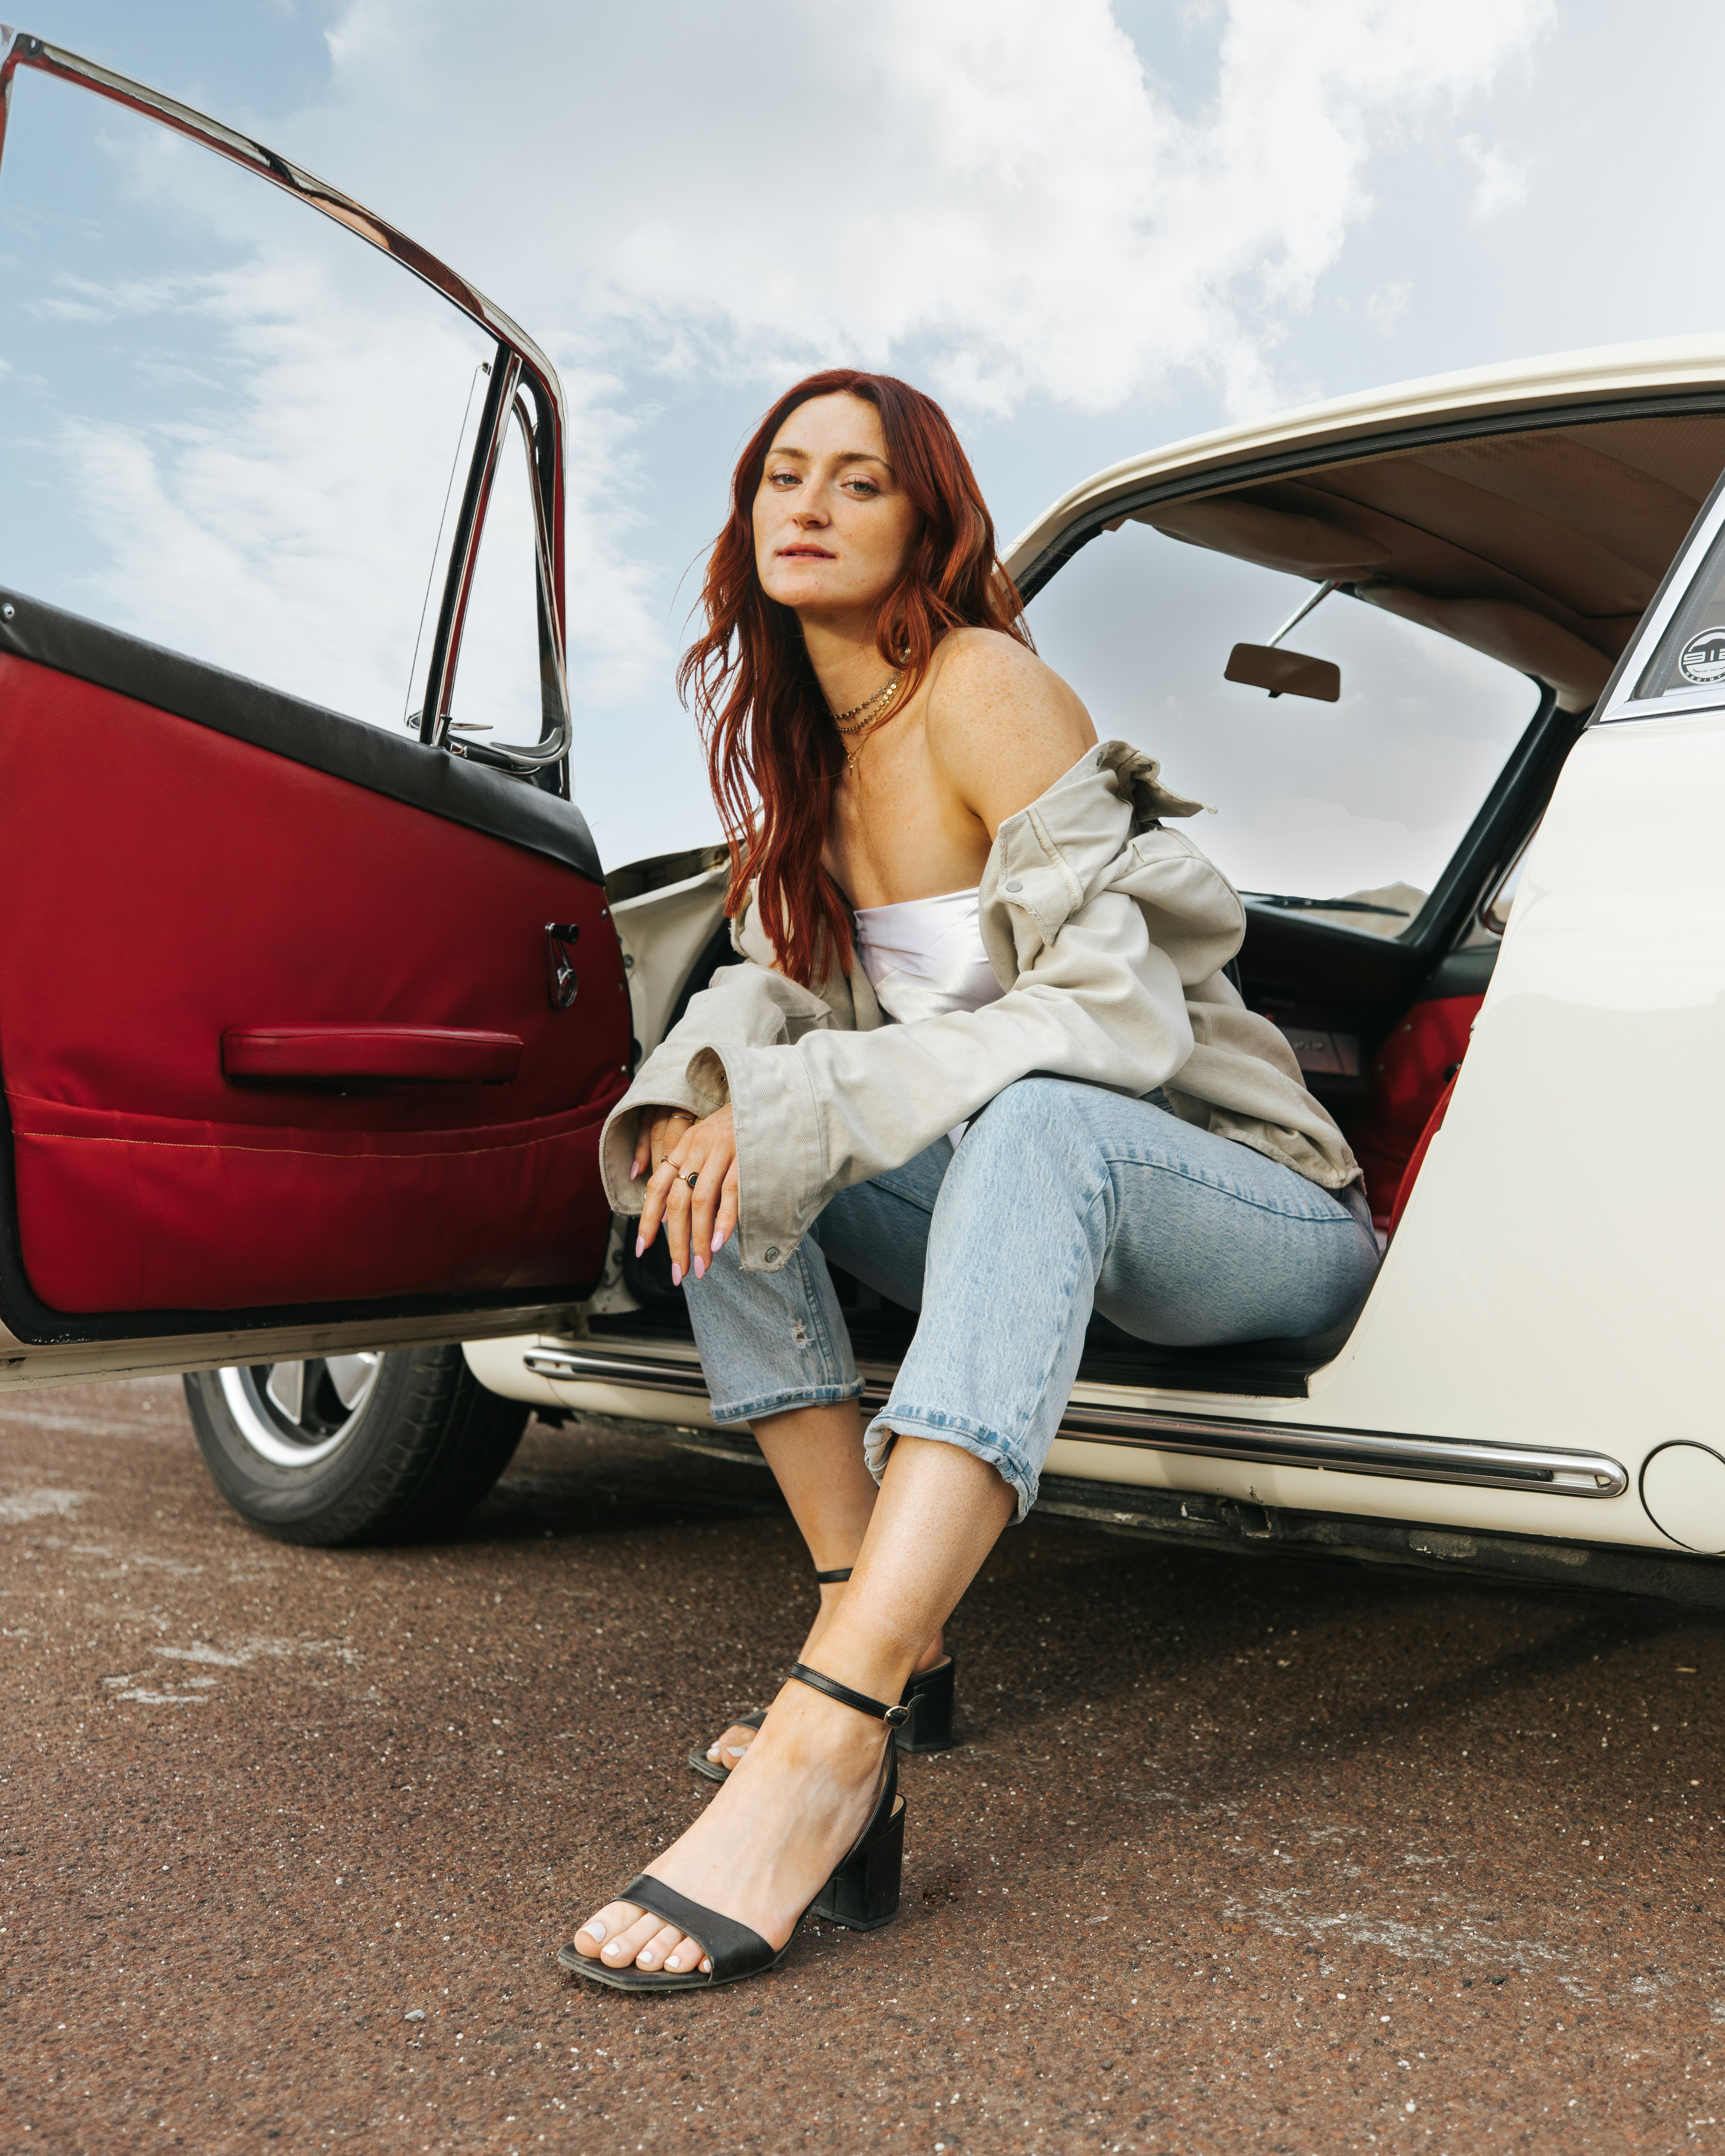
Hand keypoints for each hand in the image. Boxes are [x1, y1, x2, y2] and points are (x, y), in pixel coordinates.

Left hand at [631, 1104, 738, 1284]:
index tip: (641, 1249)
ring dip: (699, 1240)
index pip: (657, 1186)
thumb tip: (670, 1218)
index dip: (647, 1219)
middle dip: (675, 1243)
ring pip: (701, 1202)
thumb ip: (689, 1174)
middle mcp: (699, 1147)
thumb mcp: (708, 1143)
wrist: (773, 1096)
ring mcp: (722, 1151)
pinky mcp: (746, 1156)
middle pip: (677, 1201)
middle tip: (678, 1273)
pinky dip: (723, 1221)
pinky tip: (718, 1244)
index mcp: (685, 1145)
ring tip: (701, 1267)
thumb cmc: (741, 1127)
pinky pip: (730, 1193)